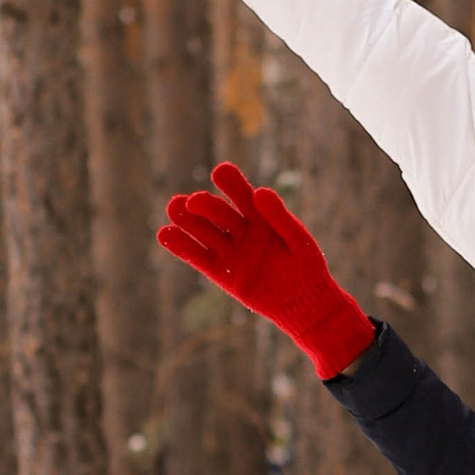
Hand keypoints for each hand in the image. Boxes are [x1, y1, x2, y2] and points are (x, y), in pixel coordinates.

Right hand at [157, 160, 375, 382]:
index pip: (243, 195)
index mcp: (262, 217)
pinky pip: (198, 257)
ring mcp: (230, 251)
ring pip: (204, 232)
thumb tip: (261, 191)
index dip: (232, 183)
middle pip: (219, 213)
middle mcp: (242, 230)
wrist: (304, 303)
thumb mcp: (298, 240)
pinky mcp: (222, 273)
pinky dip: (182, 247)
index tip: (221, 171)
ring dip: (188, 220)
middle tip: (194, 201)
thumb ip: (280, 217)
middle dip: (206, 206)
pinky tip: (165, 234)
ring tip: (174, 207)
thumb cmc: (308, 268)